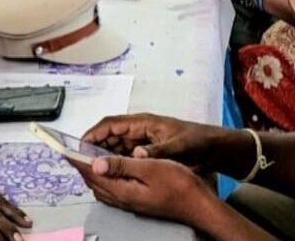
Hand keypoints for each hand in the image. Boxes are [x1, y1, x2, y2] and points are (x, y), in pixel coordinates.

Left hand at [69, 156, 217, 225]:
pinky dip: (104, 176)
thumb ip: (122, 165)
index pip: (91, 173)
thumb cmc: (180, 186)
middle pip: (93, 181)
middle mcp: (122, 199)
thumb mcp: (150, 168)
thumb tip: (96, 164)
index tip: (65, 148)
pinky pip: (111, 188)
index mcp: (122, 190)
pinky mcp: (136, 201)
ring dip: (91, 170)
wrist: (198, 204)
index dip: (77, 159)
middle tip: (72, 149)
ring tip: (85, 155)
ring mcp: (129, 202)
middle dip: (80, 164)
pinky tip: (108, 169)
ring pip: (101, 185)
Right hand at [82, 113, 223, 171]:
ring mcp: (142, 140)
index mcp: (144, 122)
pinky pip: (124, 154)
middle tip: (80, 161)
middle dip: (93, 146)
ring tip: (91, 168)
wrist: (215, 148)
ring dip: (102, 155)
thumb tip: (135, 153)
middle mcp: (140, 130)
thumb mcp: (179, 146)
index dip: (93, 133)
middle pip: (108, 135)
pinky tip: (109, 172)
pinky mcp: (146, 151)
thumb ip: (158, 151)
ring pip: (114, 146)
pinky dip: (114, 161)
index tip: (79, 145)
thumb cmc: (199, 141)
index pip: (111, 124)